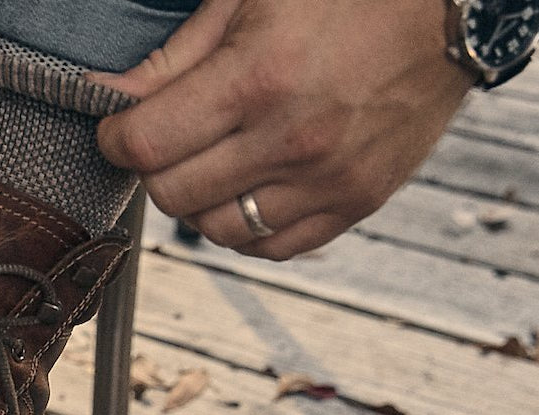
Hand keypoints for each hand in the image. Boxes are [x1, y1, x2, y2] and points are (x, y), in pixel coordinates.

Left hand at [92, 0, 475, 259]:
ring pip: (217, 230)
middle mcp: (294, 139)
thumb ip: (172, 59)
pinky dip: (246, 228)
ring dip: (198, 202)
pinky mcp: (359, 201)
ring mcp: (330, 178)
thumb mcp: (248, 1)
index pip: (148, 146)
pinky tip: (247, 188)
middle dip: (154, 169)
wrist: (449, 10)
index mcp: (259, 79)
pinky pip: (274, 246)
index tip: (119, 129)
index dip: (116, 139)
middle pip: (174, 195)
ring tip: (210, 163)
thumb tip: (110, 96)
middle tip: (167, 140)